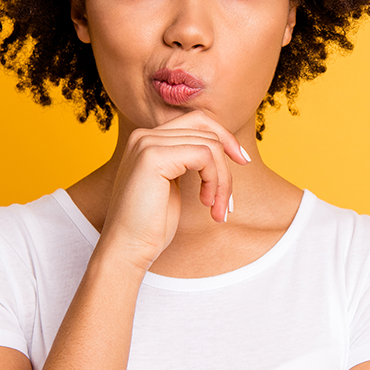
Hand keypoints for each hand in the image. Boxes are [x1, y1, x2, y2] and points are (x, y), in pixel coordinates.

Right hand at [100, 111, 249, 268]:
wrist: (127, 248)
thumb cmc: (151, 225)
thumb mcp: (173, 185)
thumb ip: (188, 161)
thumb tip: (223, 147)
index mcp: (148, 139)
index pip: (197, 121)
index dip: (225, 137)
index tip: (242, 161)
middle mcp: (145, 135)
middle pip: (206, 131)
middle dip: (226, 166)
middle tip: (228, 200)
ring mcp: (147, 143)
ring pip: (210, 145)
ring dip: (222, 180)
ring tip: (217, 208)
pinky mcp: (153, 156)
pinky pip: (204, 155)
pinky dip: (214, 179)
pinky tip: (206, 203)